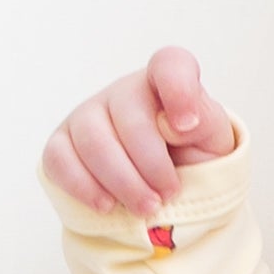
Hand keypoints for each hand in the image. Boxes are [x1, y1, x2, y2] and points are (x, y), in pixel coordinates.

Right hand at [41, 47, 238, 216]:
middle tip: (167, 196)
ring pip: (93, 142)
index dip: (179, 90)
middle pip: (129, 119)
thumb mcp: (213, 143)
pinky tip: (107, 205)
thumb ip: (205, 123)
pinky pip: (59, 159)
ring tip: (145, 208)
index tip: (187, 127)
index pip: (170, 65)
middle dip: (151, 165)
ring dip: (122, 181)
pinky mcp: (61, 144)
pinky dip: (84, 187)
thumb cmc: (191, 159)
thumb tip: (172, 123)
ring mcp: (87, 115)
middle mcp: (123, 92)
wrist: (162, 192)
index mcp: (165, 84)